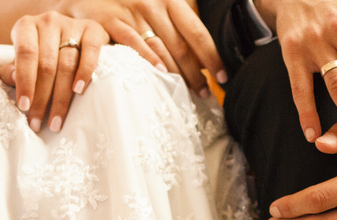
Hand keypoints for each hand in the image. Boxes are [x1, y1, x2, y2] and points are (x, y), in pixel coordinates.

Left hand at [1, 13, 109, 132]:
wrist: (75, 37)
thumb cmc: (45, 54)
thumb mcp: (26, 61)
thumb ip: (14, 70)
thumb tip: (11, 80)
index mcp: (26, 26)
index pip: (25, 54)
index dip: (25, 81)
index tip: (24, 107)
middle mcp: (48, 21)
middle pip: (46, 64)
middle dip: (42, 98)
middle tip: (38, 123)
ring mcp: (71, 24)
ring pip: (66, 64)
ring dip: (61, 97)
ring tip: (56, 121)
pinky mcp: (92, 29)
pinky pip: (89, 51)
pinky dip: (84, 72)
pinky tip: (78, 91)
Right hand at [69, 0, 226, 95]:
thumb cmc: (128, 5)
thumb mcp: (156, 5)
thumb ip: (178, 22)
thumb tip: (204, 53)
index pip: (197, 32)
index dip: (211, 55)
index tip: (223, 75)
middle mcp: (154, 3)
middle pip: (181, 45)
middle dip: (196, 72)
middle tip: (206, 93)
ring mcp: (132, 11)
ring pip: (161, 48)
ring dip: (178, 74)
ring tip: (190, 93)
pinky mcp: (112, 20)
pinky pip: (134, 44)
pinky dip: (149, 59)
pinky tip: (161, 74)